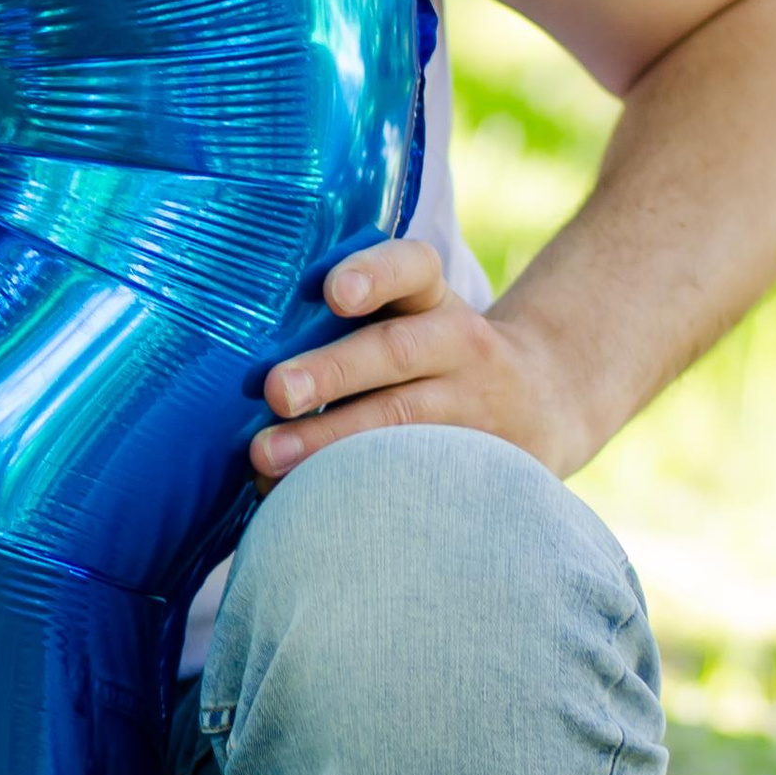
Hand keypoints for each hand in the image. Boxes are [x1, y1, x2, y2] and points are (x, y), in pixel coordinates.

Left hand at [250, 238, 575, 482]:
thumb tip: (230, 359)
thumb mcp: (413, 317)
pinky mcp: (482, 462)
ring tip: (268, 462)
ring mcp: (474, 406)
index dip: (374, 275)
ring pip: (405, 423)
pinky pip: (418, 478)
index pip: (412, 268)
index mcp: (432, 298)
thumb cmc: (433, 357)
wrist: (545, 402)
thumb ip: (343, 324)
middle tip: (275, 391)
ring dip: (332, 442)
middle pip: (397, 351)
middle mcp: (459, 344)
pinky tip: (307, 506)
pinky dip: (362, 492)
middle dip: (333, 372)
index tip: (335, 292)